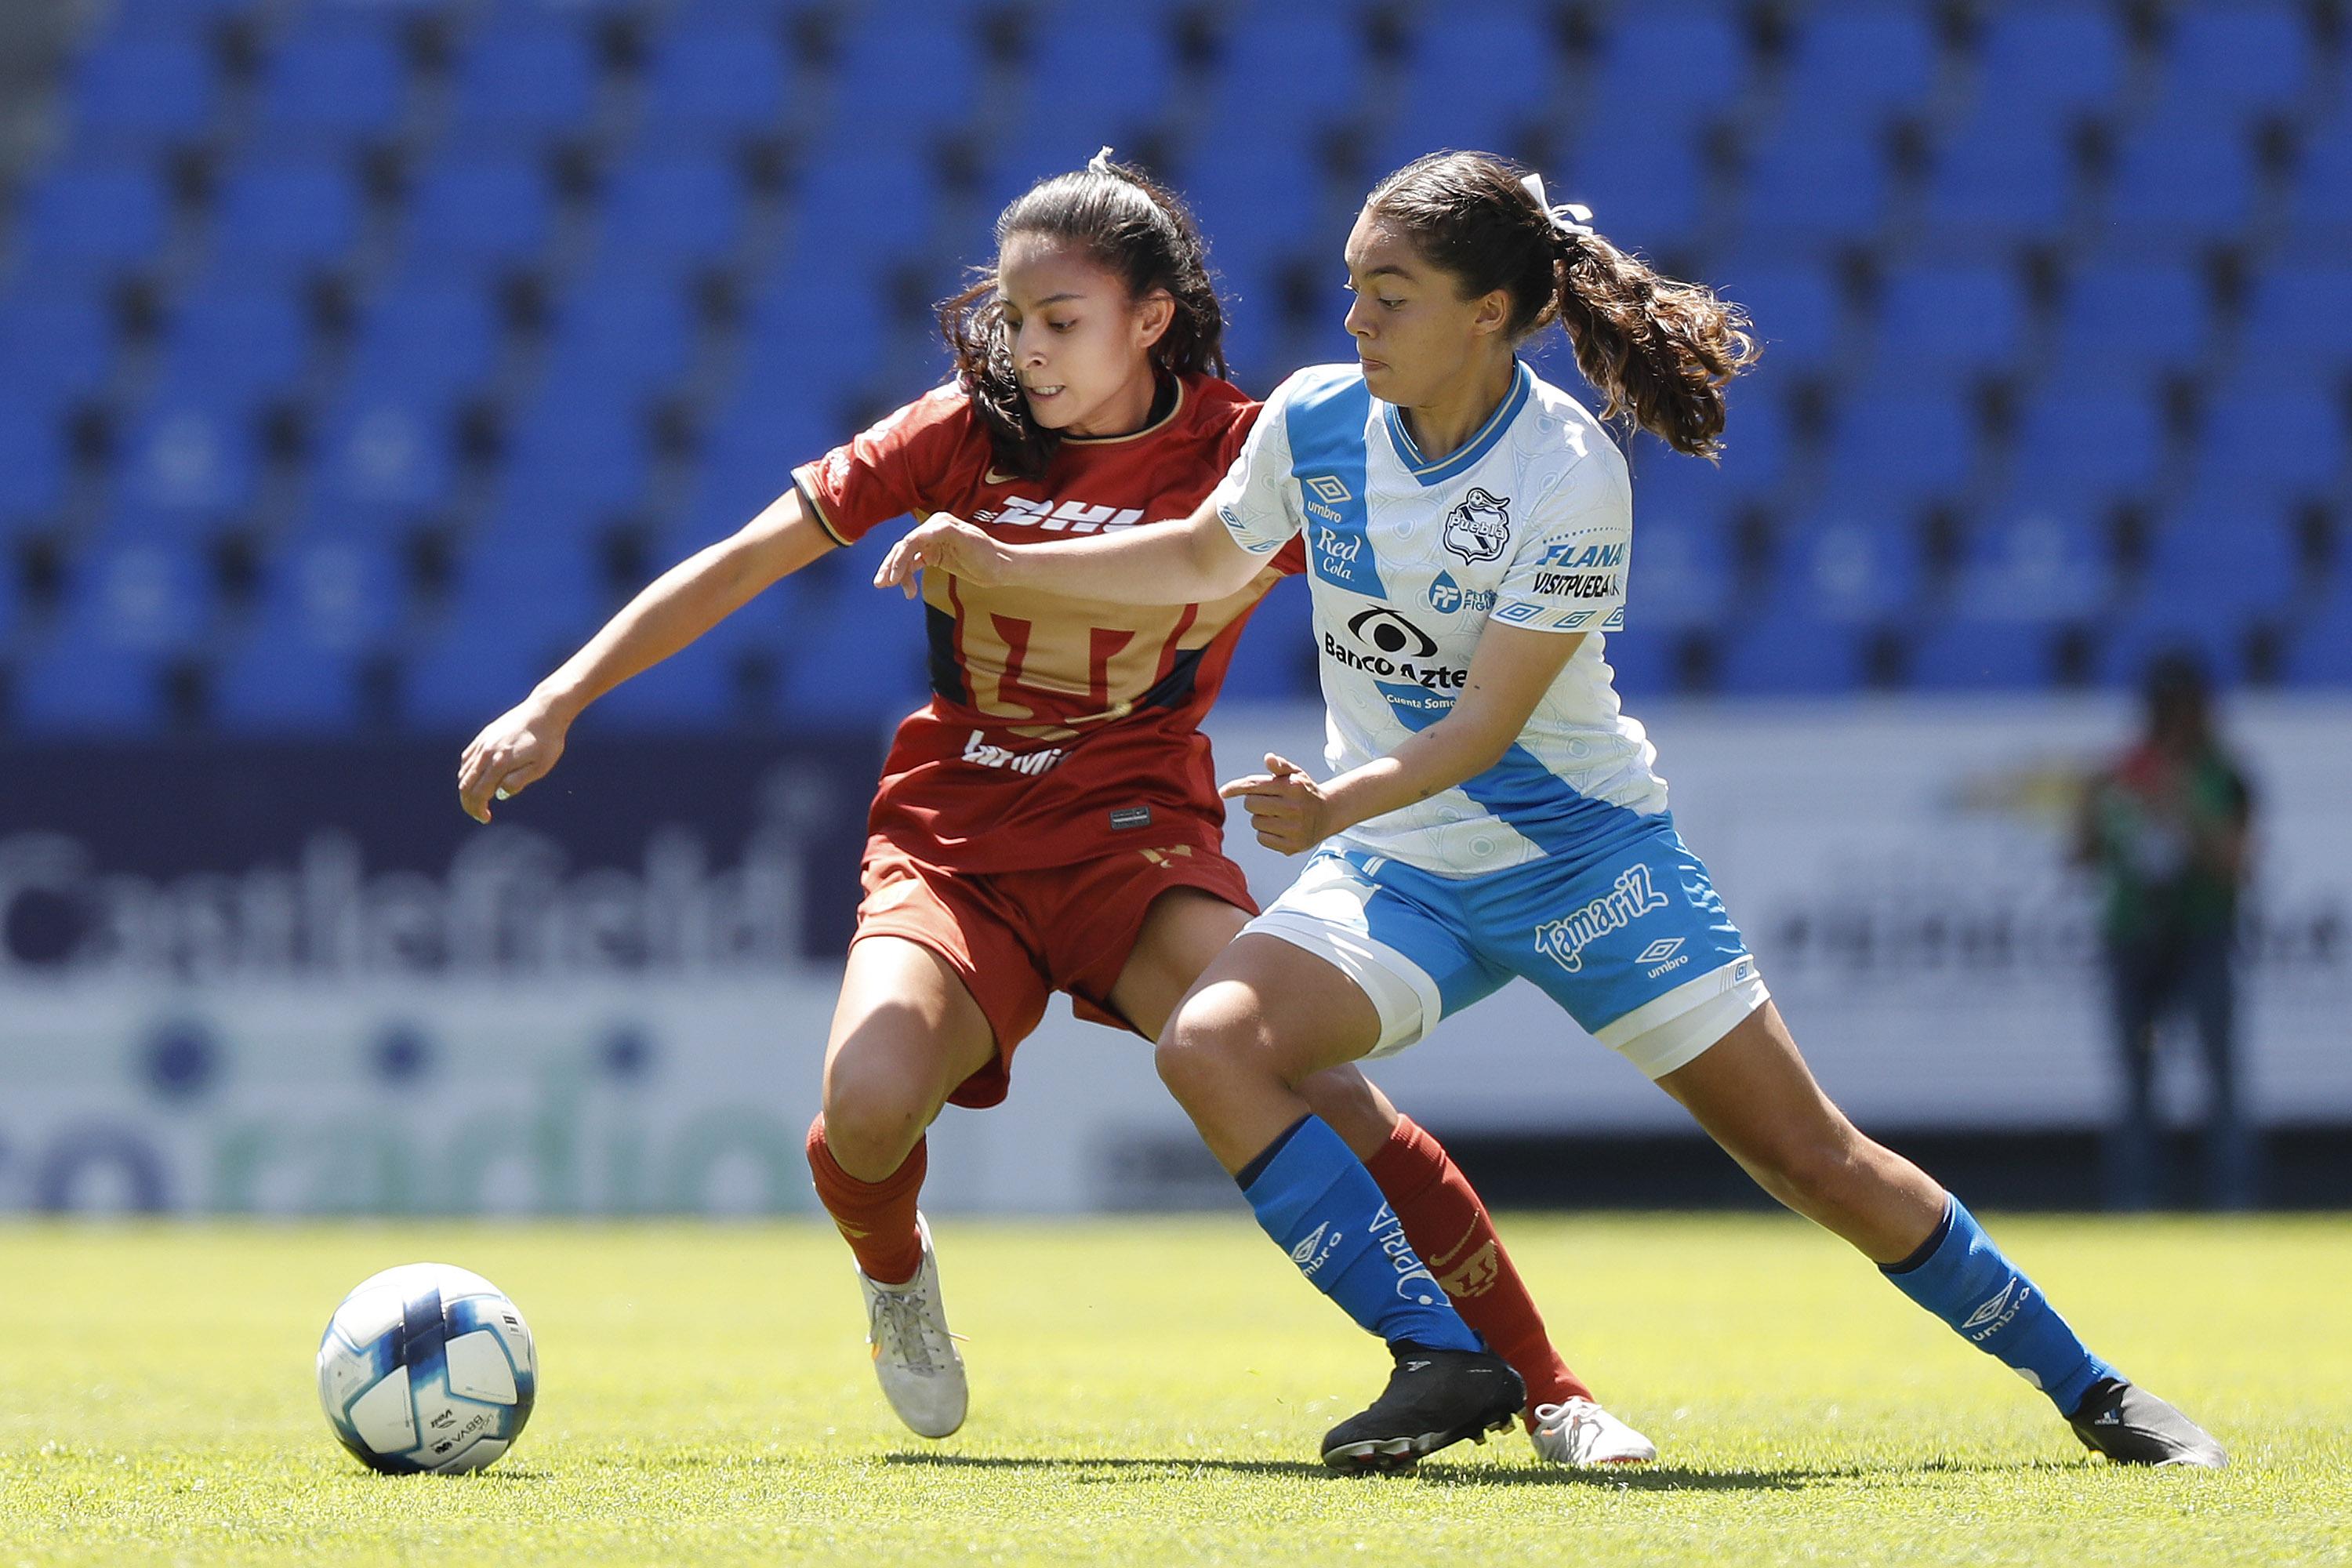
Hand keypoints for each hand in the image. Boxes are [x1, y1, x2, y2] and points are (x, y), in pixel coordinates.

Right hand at [457, 698, 570, 822]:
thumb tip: (500, 794)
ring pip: (464, 772)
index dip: (478, 809)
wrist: (546, 710)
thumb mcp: (540, 767)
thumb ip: (519, 781)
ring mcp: (483, 742)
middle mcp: (486, 752)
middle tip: (479, 813)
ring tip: (479, 799)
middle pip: (466, 785)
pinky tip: (475, 778)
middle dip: (469, 803)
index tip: (486, 818)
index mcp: (499, 763)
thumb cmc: (548, 740)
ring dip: (467, 789)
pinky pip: (467, 757)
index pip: (479, 793)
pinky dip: (466, 772)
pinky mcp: (485, 735)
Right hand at [873, 514, 1011, 597]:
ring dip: (896, 573)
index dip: (899, 559)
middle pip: (903, 548)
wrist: (1000, 568)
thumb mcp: (969, 542)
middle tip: (881, 584)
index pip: (911, 540)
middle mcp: (932, 530)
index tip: (893, 578)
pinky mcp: (934, 556)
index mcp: (938, 523)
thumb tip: (927, 529)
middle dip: (891, 566)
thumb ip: (948, 533)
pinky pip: (913, 565)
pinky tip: (907, 590)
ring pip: (906, 557)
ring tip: (888, 587)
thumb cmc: (987, 554)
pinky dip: (907, 576)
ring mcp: (932, 543)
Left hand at [1217, 752, 1334, 854]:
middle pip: (1251, 804)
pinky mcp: (1292, 846)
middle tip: (1268, 801)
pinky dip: (1266, 833)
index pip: (1255, 786)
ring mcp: (1294, 829)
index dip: (1236, 788)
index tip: (1223, 792)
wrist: (1327, 814)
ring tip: (1277, 814)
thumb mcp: (1296, 774)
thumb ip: (1280, 765)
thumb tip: (1268, 758)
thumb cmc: (1304, 791)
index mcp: (1293, 787)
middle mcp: (1294, 808)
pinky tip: (1279, 828)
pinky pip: (1262, 838)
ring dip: (1261, 817)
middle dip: (1254, 801)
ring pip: (1255, 822)